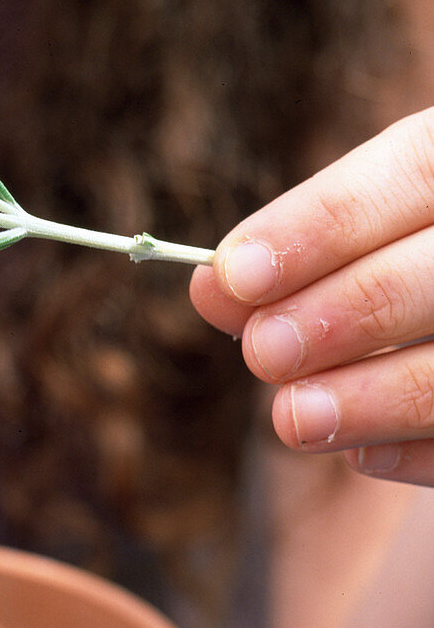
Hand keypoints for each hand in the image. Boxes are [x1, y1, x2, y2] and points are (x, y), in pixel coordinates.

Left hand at [191, 106, 433, 484]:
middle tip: (262, 354)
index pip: (411, 173)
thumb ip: (300, 257)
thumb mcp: (373, 230)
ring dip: (376, 395)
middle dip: (343, 314)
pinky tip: (362, 455)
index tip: (234, 275)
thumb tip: (214, 288)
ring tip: (292, 417)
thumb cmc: (412, 254)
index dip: (320, 225)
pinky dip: (425, 450)